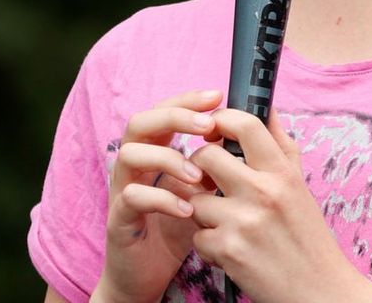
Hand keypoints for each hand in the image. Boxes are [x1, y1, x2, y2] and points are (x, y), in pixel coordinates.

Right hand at [92, 89, 220, 302]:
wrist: (149, 276)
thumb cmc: (179, 227)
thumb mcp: (204, 190)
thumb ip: (220, 163)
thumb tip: (253, 134)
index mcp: (155, 150)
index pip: (165, 110)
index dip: (187, 100)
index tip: (217, 96)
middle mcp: (134, 164)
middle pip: (140, 122)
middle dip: (174, 117)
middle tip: (207, 126)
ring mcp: (122, 188)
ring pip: (130, 154)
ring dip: (167, 158)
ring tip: (199, 176)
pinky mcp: (118, 218)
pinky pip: (131, 197)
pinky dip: (160, 198)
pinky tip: (187, 208)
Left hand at [188, 109, 371, 302]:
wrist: (321, 291)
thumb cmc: (307, 236)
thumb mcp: (299, 185)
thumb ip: (280, 145)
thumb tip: (267, 108)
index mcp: (282, 172)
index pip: (246, 123)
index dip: (221, 120)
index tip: (214, 129)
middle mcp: (263, 192)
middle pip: (205, 155)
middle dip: (201, 167)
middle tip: (209, 180)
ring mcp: (244, 221)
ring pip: (195, 198)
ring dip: (202, 212)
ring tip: (224, 222)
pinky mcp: (229, 251)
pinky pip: (197, 237)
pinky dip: (208, 245)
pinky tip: (229, 249)